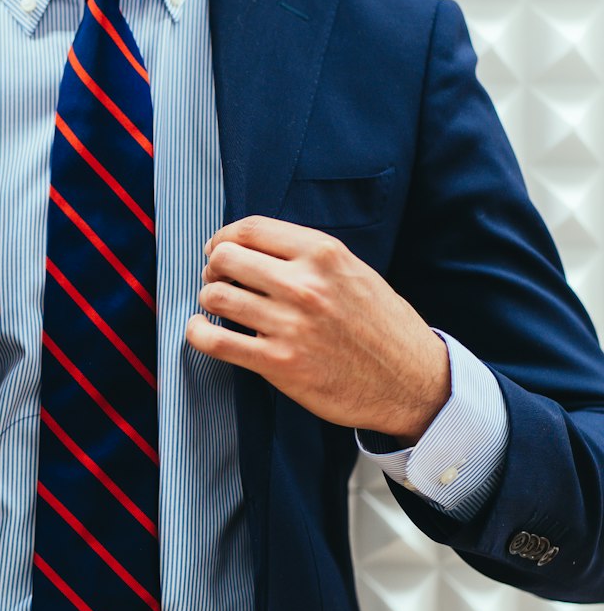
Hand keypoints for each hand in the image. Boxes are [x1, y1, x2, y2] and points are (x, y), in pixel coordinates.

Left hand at [185, 215, 449, 443]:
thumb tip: (256, 248)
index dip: (225, 235)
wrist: (412, 381)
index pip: (252, 228)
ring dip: (209, 298)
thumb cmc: (384, 326)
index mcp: (322, 254)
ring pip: (216, 295)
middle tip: (218, 278)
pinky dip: (198, 333)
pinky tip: (203, 331)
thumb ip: (309, 256)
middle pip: (226, 257)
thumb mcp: (354, 271)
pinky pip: (215, 341)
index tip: (220, 246)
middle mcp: (304, 284)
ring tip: (219, 306)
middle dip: (214, 266)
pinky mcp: (279, 363)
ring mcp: (289, 324)